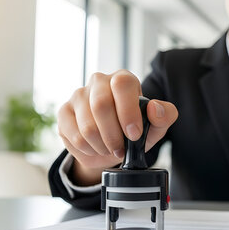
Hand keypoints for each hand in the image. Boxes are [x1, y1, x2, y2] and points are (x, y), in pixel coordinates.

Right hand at [57, 70, 177, 184]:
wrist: (112, 144)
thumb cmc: (135, 130)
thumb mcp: (155, 126)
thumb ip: (164, 115)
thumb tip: (154, 109)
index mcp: (123, 79)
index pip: (122, 85)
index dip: (128, 112)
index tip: (134, 135)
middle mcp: (99, 81)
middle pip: (101, 105)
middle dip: (113, 135)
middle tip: (121, 149)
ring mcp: (78, 95)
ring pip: (87, 125)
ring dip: (102, 146)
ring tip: (110, 149)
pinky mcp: (64, 112)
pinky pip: (74, 136)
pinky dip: (87, 150)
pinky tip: (95, 148)